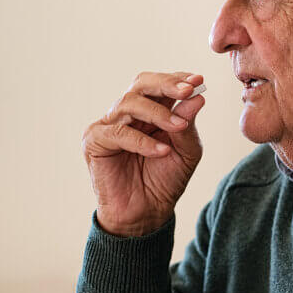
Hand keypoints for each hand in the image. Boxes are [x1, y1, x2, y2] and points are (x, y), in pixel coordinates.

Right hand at [82, 71, 205, 236]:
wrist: (146, 214)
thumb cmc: (164, 181)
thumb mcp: (186, 152)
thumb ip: (188, 125)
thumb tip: (197, 97)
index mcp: (150, 111)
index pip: (159, 85)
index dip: (177, 79)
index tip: (198, 80)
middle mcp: (128, 113)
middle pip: (141, 84)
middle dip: (166, 84)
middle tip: (187, 89)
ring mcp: (109, 125)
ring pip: (129, 103)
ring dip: (158, 113)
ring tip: (177, 127)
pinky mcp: (94, 141)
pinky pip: (118, 132)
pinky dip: (142, 140)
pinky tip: (161, 150)